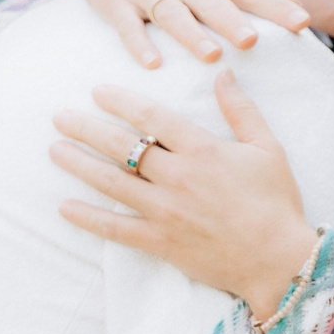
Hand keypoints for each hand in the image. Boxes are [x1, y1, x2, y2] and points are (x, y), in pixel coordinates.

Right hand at [9, 0, 310, 69]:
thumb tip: (294, 8)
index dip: (277, 6)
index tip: (303, 23)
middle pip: (212, 1)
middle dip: (232, 21)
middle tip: (253, 40)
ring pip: (173, 13)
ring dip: (191, 34)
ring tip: (212, 55)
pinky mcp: (116, 3)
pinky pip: (128, 25)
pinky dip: (139, 44)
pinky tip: (153, 63)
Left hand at [50, 71, 316, 315]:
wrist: (278, 260)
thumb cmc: (277, 202)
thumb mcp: (267, 148)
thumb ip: (241, 110)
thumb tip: (223, 73)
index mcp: (204, 150)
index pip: (152, 118)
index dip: (122, 101)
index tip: (97, 91)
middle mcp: (178, 177)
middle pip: (122, 146)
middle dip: (87, 128)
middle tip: (60, 117)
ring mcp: (166, 211)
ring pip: (112, 182)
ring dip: (79, 164)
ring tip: (55, 150)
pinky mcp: (160, 241)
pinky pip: (116, 228)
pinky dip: (88, 218)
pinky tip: (64, 207)